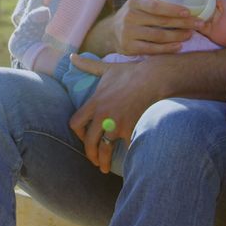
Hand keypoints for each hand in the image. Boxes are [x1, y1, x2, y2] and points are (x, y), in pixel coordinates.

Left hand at [67, 54, 162, 173]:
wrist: (154, 78)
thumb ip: (88, 66)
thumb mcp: (107, 68)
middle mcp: (103, 116)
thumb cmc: (131, 73)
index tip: (83, 138)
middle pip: (89, 141)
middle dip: (90, 154)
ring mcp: (117, 124)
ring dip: (104, 161)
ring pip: (105, 150)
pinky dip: (126, 158)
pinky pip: (126, 150)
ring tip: (105, 168)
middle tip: (94, 160)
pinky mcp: (132, 130)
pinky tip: (126, 164)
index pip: (76, 123)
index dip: (77, 133)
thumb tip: (72, 57)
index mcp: (95, 103)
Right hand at [112, 0, 198, 55]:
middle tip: (199, 24)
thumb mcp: (140, 2)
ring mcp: (128, 33)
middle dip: (183, 23)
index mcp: (135, 2)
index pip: (156, 6)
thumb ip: (156, 0)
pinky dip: (167, 49)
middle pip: (161, 22)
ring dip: (178, 36)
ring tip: (190, 34)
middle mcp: (130, 17)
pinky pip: (152, 49)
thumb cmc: (133, 14)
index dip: (173, 9)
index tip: (189, 12)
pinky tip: (178, 46)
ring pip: (158, 36)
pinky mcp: (129, 48)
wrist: (110, 32)